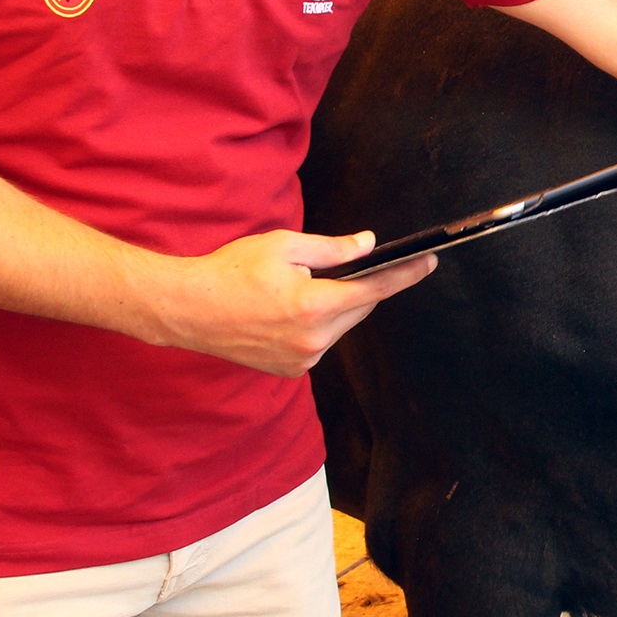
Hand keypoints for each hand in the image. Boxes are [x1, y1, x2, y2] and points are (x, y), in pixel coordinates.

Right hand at [152, 230, 436, 375]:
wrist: (188, 309)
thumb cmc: (231, 271)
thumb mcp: (284, 246)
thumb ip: (332, 248)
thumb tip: (367, 245)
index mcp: (314, 305)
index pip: (374, 289)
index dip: (405, 274)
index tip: (428, 262)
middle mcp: (313, 340)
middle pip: (358, 308)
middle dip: (356, 287)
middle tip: (329, 271)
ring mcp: (302, 360)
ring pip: (339, 326)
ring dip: (333, 308)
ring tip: (296, 292)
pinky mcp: (291, 371)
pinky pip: (319, 343)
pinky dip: (316, 326)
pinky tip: (286, 313)